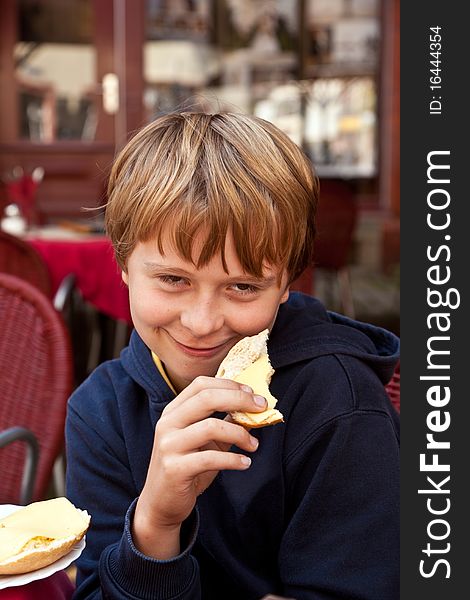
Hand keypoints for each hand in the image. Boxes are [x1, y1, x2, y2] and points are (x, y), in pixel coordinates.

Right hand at [132, 376, 265, 557]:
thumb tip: (251, 407)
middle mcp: (167, 424)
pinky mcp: (175, 469)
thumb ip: (222, 422)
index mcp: (173, 411)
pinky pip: (211, 458)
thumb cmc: (187, 467)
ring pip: (211, 427)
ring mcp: (169, 445)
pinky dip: (233, 459)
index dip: (229, 385)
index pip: (201, 384)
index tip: (252, 393)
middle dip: (239, 400)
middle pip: (207, 398)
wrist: (161, 503)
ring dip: (240, 434)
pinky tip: (245, 463)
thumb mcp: (204, 440)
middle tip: (261, 408)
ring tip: (254, 444)